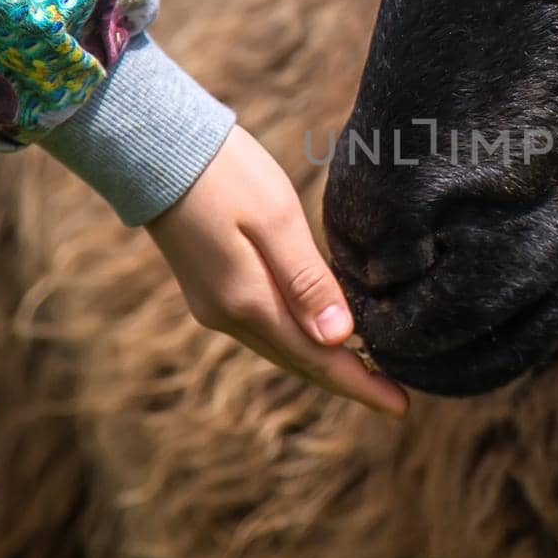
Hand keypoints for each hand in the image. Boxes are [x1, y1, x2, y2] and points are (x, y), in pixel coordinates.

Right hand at [146, 127, 408, 416]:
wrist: (155, 149)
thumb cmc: (224, 174)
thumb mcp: (275, 218)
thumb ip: (307, 279)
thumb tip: (340, 339)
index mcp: (248, 302)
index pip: (317, 359)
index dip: (361, 385)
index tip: (402, 408)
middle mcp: (228, 315)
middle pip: (300, 362)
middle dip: (349, 381)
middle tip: (397, 399)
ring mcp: (214, 305)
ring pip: (281, 348)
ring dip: (323, 362)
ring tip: (370, 371)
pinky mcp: (210, 289)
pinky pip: (265, 329)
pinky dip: (299, 340)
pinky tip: (321, 334)